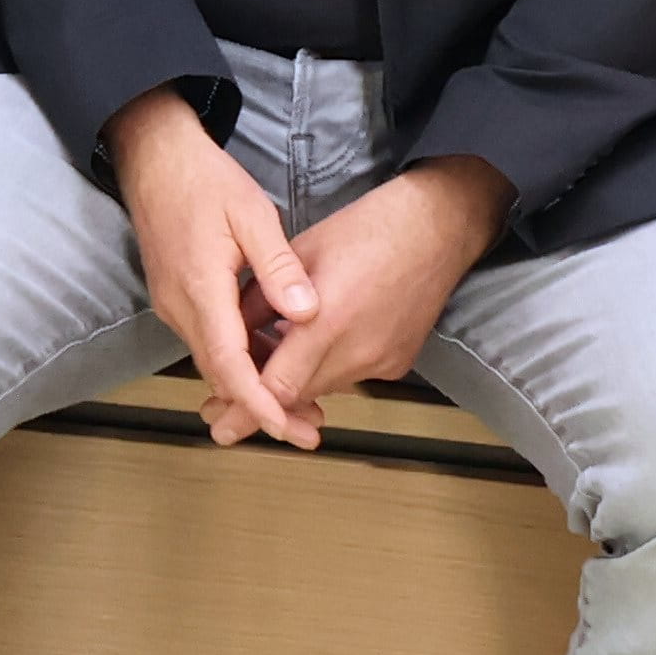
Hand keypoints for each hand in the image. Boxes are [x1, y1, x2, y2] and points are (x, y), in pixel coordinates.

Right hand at [112, 85, 318, 445]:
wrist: (153, 156)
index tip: (287, 427)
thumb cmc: (203, 179)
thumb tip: (307, 312)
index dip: (258, 401)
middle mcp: (180, 307)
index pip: (228, 363)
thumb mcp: (251, 212)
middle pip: (221, 374)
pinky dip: (239, 358)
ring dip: (252, 384)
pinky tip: (271, 355)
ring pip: (214, 360)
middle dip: (263, 406)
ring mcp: (173, 305)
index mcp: (200, 288)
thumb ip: (278, 265)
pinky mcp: (175, 298)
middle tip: (311, 426)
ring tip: (301, 399)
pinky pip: (209, 340)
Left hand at [244, 160, 506, 440]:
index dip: (247, 409)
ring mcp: (381, 362)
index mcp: (328, 320)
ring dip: (295, 381)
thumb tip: (230, 331)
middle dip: (263, 403)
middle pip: (300, 396)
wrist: (433, 230)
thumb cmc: (364, 229)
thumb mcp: (298, 253)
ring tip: (266, 363)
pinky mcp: (398, 365)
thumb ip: (261, 298)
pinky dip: (324, 369)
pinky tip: (312, 345)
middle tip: (225, 407)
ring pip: (323, 388)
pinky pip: (349, 377)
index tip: (222, 425)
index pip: (280, 386)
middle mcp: (358, 352)